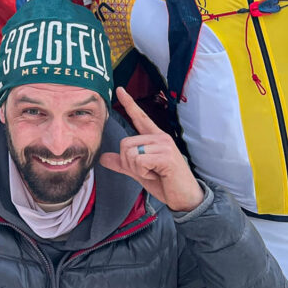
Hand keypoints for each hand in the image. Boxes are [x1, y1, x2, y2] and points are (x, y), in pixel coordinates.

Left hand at [99, 88, 203, 212]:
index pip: (139, 117)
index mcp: (154, 138)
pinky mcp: (166, 156)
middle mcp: (160, 137)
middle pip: (125, 143)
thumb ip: (122, 163)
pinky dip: (143, 173)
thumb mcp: (139, 172)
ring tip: (154, 173)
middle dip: (128, 163)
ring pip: (130, 153)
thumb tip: (103, 157)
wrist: (184, 198)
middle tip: (146, 171)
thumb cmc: (164, 183)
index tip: (119, 89)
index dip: (129, 103)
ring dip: (137, 170)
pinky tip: (157, 175)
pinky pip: (139, 162)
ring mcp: (164, 145)